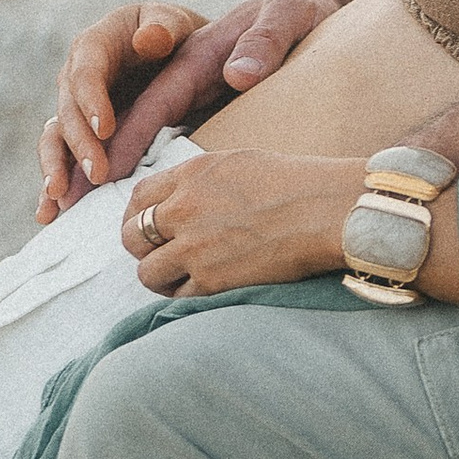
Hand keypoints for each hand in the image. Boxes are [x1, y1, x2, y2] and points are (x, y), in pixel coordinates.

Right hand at [37, 0, 339, 216]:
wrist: (281, 31)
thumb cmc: (278, 18)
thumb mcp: (278, 16)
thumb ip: (260, 38)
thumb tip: (238, 74)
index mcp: (134, 26)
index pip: (95, 59)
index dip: (94, 96)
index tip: (107, 129)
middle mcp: (111, 58)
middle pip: (71, 97)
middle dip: (76, 138)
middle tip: (95, 177)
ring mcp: (110, 92)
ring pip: (65, 126)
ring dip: (59, 164)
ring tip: (60, 204)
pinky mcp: (119, 121)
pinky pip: (81, 150)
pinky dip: (66, 179)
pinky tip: (54, 215)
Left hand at [122, 151, 359, 293]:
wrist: (327, 210)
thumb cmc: (296, 183)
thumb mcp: (237, 163)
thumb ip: (200, 181)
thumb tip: (178, 198)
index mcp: (190, 175)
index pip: (138, 198)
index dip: (137, 215)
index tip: (147, 226)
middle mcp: (184, 209)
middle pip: (131, 236)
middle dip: (140, 247)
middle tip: (159, 253)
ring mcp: (194, 248)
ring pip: (146, 273)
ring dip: (159, 276)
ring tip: (178, 276)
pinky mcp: (212, 281)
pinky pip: (179, 295)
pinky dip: (186, 294)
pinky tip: (204, 287)